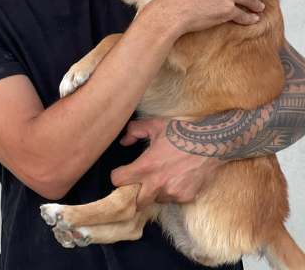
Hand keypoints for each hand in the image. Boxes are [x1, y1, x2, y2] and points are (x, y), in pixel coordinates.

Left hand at [110, 117, 226, 211]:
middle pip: (135, 202)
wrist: (211, 144)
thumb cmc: (181, 134)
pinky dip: (172, 193)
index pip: (118, 181)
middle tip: (138, 184)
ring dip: (155, 192)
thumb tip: (124, 142)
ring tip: (163, 177)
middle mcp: (157, 184)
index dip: (117, 176)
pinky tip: (178, 179)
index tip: (122, 173)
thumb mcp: (155, 125)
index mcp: (145, 167)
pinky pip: (173, 200)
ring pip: (155, 200)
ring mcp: (172, 193)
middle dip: (134, 195)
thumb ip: (134, 130)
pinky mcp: (187, 198)